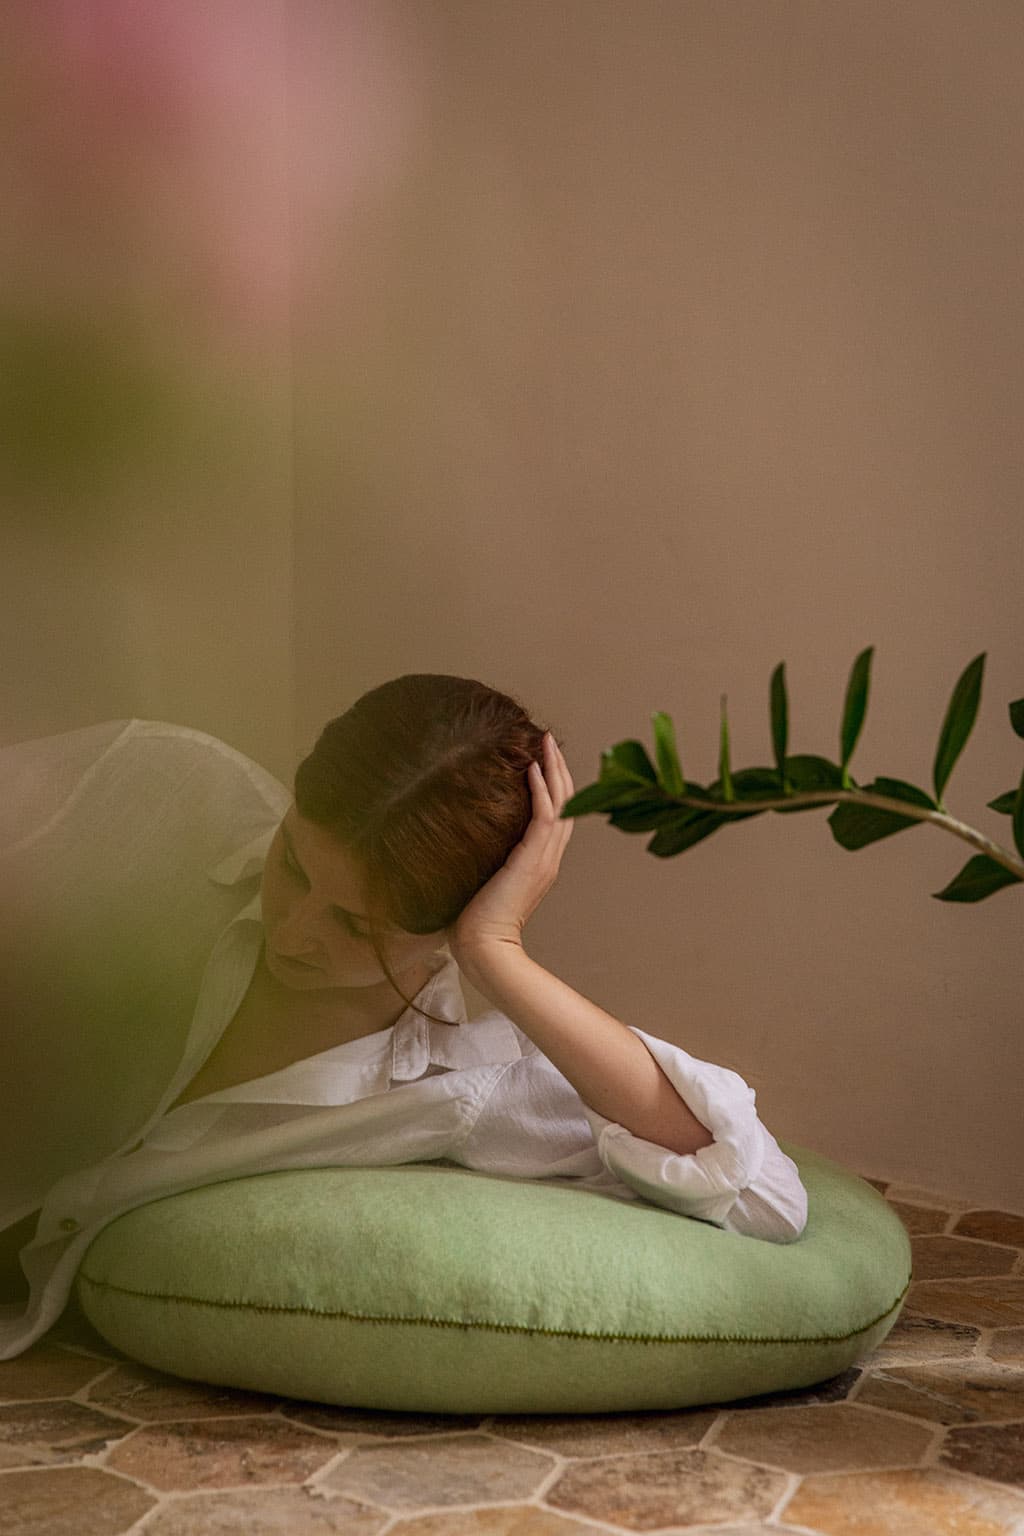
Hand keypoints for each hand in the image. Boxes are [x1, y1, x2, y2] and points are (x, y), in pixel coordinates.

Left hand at [446, 731, 574, 967]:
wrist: (481, 946)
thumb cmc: (473, 922)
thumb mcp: (482, 880)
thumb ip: (484, 858)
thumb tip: (462, 836)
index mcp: (540, 864)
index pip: (556, 816)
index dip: (553, 785)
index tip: (542, 757)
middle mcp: (549, 859)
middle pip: (566, 804)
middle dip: (559, 768)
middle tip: (549, 739)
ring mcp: (545, 860)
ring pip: (561, 804)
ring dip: (554, 770)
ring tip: (546, 743)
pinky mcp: (533, 860)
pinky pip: (545, 815)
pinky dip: (541, 788)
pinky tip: (532, 766)